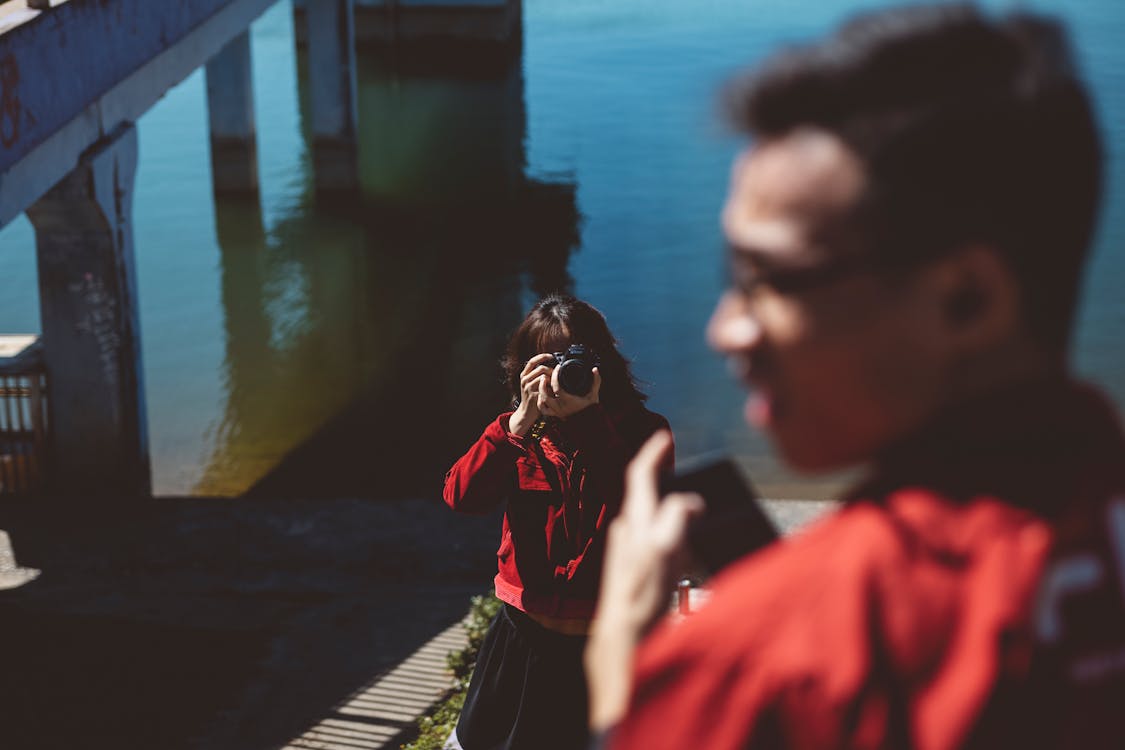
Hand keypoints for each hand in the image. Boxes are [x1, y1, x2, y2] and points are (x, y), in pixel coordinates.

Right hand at [508, 353, 555, 436]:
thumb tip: (552, 367)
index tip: (551, 356)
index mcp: (524, 375)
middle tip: (556, 376)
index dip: (542, 356)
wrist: (526, 412)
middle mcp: (524, 380)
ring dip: (552, 379)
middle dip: (551, 371)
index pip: (532, 361)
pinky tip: (552, 391)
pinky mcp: (534, 394)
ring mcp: (528, 387)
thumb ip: (537, 375)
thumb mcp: (530, 384)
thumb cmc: (532, 397)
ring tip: (554, 384)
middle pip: (541, 369)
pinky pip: (546, 387)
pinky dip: (551, 387)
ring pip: (544, 377)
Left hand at [537, 366, 600, 419]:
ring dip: (540, 392)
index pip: (556, 386)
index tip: (557, 367)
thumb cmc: (591, 409)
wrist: (589, 423)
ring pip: (542, 402)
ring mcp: (556, 411)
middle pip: (545, 394)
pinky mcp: (555, 414)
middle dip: (543, 383)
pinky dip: (540, 403)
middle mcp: (560, 406)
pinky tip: (542, 396)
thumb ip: (596, 381)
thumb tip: (595, 369)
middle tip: (546, 375)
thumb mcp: (594, 394)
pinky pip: (543, 410)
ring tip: (542, 383)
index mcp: (567, 400)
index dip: (555, 375)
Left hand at [585, 431, 701, 730]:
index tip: (665, 435)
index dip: (653, 452)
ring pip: (652, 519)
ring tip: (698, 515)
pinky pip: (659, 544)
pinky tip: (689, 555)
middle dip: (666, 479)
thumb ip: (676, 520)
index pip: (640, 474)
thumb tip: (689, 500)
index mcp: (635, 521)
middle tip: (686, 469)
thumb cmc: (641, 597)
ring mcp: (630, 552)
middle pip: (646, 494)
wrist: (621, 640)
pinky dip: (675, 539)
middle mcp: (628, 532)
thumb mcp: (664, 552)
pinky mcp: (637, 572)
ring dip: (672, 512)